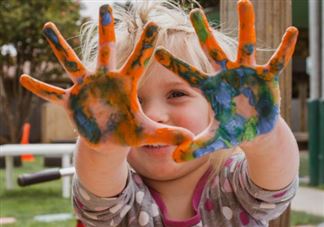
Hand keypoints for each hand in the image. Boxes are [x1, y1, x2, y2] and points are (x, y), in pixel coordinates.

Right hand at [20, 5, 191, 149]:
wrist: (109, 139)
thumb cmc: (128, 132)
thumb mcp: (146, 134)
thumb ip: (167, 134)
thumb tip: (190, 139)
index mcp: (125, 85)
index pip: (138, 61)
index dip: (146, 45)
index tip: (154, 24)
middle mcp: (105, 80)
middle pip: (105, 51)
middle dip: (106, 31)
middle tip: (105, 7)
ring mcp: (86, 88)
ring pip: (72, 64)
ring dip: (60, 48)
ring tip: (48, 27)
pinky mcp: (71, 101)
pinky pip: (52, 93)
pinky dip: (40, 88)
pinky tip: (23, 79)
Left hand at [155, 0, 297, 161]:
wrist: (254, 130)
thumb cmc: (232, 131)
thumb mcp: (213, 140)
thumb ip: (194, 147)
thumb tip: (173, 160)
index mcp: (210, 88)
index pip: (188, 74)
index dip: (174, 64)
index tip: (156, 50)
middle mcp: (226, 76)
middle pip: (212, 51)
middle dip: (204, 32)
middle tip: (194, 12)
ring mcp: (246, 74)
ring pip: (246, 46)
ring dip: (246, 25)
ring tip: (243, 2)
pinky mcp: (266, 78)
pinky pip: (276, 61)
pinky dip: (283, 49)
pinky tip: (292, 32)